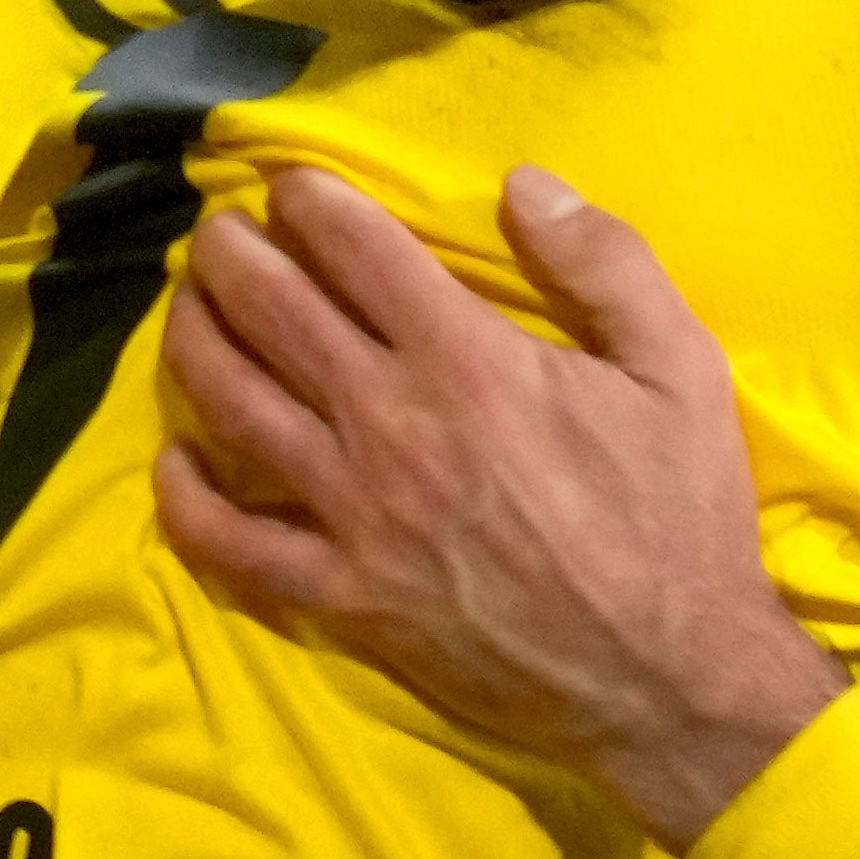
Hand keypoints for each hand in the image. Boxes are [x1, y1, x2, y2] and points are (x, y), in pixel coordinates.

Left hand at [154, 163, 842, 844]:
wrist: (665, 675)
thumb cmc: (678, 513)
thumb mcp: (682, 367)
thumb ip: (605, 263)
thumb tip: (522, 183)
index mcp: (467, 358)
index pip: (355, 249)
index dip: (310, 201)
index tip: (291, 185)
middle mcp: (387, 423)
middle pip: (272, 310)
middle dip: (232, 255)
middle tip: (219, 234)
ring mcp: (348, 514)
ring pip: (229, 403)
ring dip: (194, 339)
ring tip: (188, 308)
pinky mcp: (334, 594)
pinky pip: (225, 539)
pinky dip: (185, 494)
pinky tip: (176, 458)